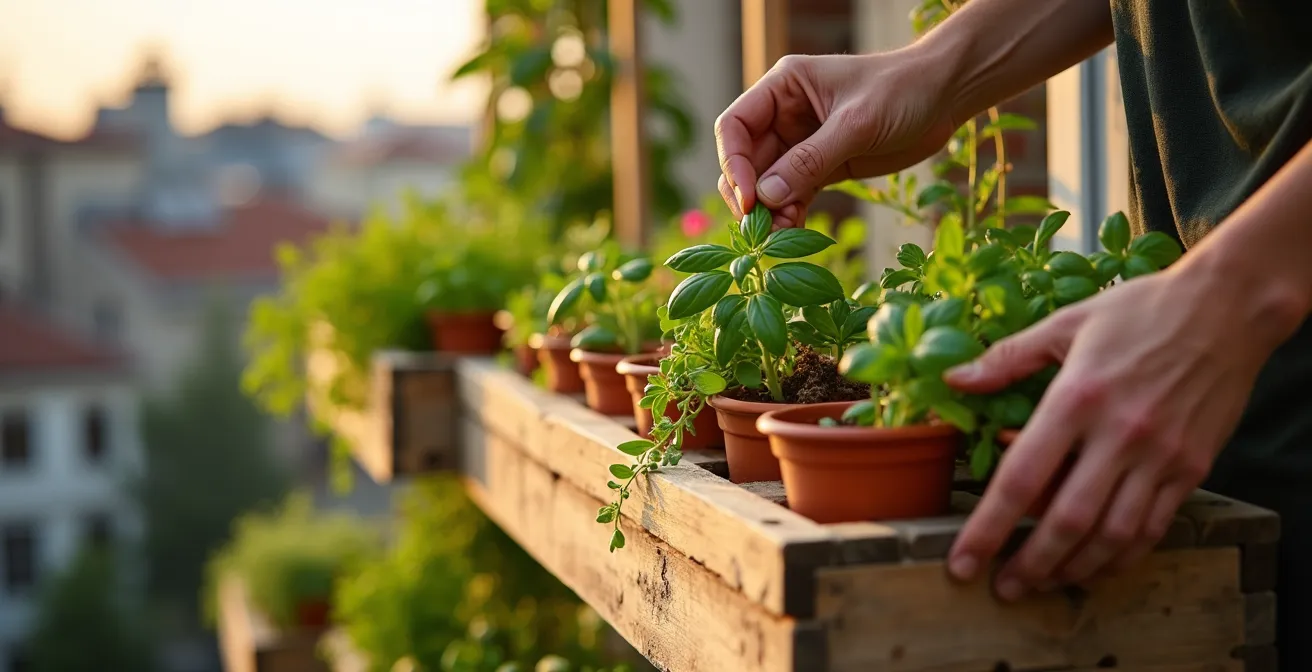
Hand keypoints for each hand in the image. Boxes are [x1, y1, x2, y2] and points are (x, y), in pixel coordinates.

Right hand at [715, 50, 956, 227]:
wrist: (946, 97)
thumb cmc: (903, 91)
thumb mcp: (857, 123)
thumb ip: (811, 159)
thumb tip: (766, 197)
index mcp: (783, 87)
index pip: (735, 126)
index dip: (734, 163)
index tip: (750, 198)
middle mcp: (784, 114)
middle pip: (745, 160)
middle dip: (750, 194)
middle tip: (764, 227)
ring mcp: (800, 143)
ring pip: (766, 184)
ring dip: (769, 211)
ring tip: (784, 234)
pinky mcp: (821, 167)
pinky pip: (792, 195)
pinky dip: (789, 215)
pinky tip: (795, 232)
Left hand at [943, 265, 1284, 599]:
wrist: (1227, 307)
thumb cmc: (1140, 310)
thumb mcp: (1066, 323)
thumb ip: (1008, 358)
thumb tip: (955, 381)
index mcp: (1077, 398)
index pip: (1022, 478)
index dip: (987, 528)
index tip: (963, 560)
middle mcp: (1119, 434)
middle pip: (1067, 521)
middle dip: (1029, 564)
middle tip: (1003, 589)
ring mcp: (1160, 455)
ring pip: (1113, 534)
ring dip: (1074, 568)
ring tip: (1043, 582)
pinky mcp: (1192, 467)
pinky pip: (1153, 526)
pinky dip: (1122, 555)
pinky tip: (1096, 564)